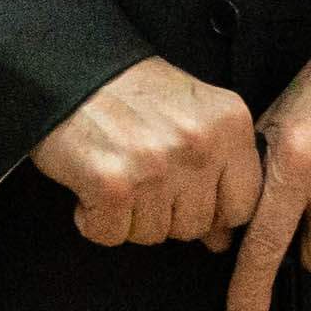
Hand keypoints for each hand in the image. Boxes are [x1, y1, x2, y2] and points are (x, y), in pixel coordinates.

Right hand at [32, 59, 262, 250]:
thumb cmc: (129, 93)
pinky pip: (110, 234)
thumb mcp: (192, 114)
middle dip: (165, 213)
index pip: (244, 205)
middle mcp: (199, 145)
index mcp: (229, 124)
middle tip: (140, 177)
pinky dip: (93, 219)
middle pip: (195, 226)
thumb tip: (221, 241)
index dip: (213, 210)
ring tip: (115, 175)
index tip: (187, 196)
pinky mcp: (112, 185)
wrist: (67, 69)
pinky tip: (89, 187)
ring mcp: (157, 166)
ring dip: (128, 217)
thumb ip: (218, 170)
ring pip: (153, 235)